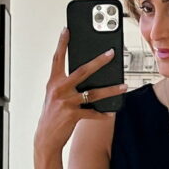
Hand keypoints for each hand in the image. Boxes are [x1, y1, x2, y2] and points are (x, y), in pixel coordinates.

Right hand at [33, 27, 127, 156]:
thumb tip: (86, 76)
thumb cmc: (51, 115)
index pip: (57, 58)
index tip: (66, 29)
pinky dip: (103, 114)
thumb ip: (66, 84)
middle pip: (82, 71)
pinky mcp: (73, 115)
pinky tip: (111, 113)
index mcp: (53, 82)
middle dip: (99, 61)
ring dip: (111, 90)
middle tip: (111, 53)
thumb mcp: (54, 96)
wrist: (45, 138)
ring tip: (123, 86)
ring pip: (94, 93)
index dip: (62, 43)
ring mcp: (66, 102)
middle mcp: (59, 89)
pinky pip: (93, 113)